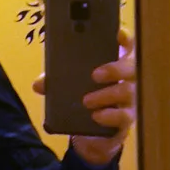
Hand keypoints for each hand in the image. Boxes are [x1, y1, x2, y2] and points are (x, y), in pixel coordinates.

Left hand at [32, 24, 136, 166]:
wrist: (91, 136)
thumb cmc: (84, 103)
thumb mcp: (69, 90)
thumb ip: (56, 83)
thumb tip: (39, 84)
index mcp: (115, 67)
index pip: (127, 47)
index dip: (125, 38)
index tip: (117, 34)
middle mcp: (127, 81)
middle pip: (131, 67)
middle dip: (114, 68)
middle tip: (94, 75)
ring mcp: (129, 101)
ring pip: (128, 91)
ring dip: (106, 95)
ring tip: (86, 100)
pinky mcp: (125, 121)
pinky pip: (123, 116)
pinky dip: (109, 115)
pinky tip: (96, 116)